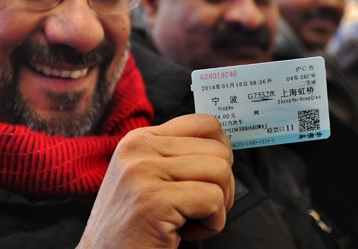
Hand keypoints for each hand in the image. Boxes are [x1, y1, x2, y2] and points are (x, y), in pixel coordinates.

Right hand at [79, 114, 234, 248]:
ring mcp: (144, 171)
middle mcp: (139, 148)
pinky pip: (213, 200)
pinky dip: (212, 224)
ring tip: (189, 220)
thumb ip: (175, 156)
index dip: (222, 152)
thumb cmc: (135, 225)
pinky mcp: (155, 199)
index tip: (213, 177)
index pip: (204, 123)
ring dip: (218, 206)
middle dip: (222, 185)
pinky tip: (185, 233)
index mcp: (139, 139)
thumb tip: (222, 147)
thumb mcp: (148, 177)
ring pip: (220, 171)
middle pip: (218, 150)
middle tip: (198, 208)